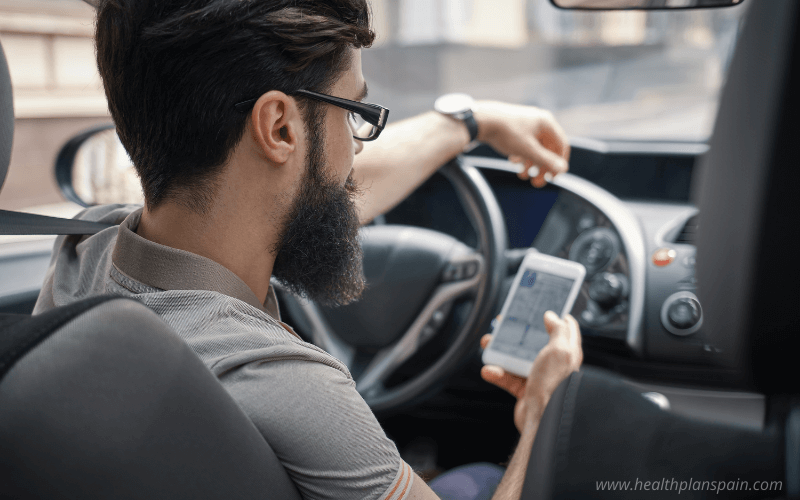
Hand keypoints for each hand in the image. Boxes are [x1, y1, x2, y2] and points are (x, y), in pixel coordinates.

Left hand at [473, 101, 569, 187]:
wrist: (481, 119)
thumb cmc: (506, 132)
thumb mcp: (528, 150)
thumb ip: (546, 160)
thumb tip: (563, 169)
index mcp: (546, 123)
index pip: (562, 145)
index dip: (559, 163)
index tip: (553, 178)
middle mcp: (539, 121)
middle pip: (548, 148)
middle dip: (542, 167)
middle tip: (536, 183)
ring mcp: (527, 123)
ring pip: (535, 147)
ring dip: (531, 164)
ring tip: (522, 176)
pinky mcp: (515, 126)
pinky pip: (524, 144)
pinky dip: (522, 155)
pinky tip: (513, 162)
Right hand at [480, 311, 581, 433]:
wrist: (543, 420)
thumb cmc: (555, 385)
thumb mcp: (559, 350)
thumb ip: (558, 330)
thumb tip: (553, 316)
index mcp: (566, 352)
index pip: (564, 329)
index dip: (553, 316)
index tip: (540, 306)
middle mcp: (554, 364)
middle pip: (534, 341)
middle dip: (517, 332)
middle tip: (504, 324)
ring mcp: (538, 377)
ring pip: (516, 358)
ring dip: (500, 352)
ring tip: (488, 344)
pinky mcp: (525, 390)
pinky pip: (507, 378)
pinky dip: (496, 373)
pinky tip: (489, 370)